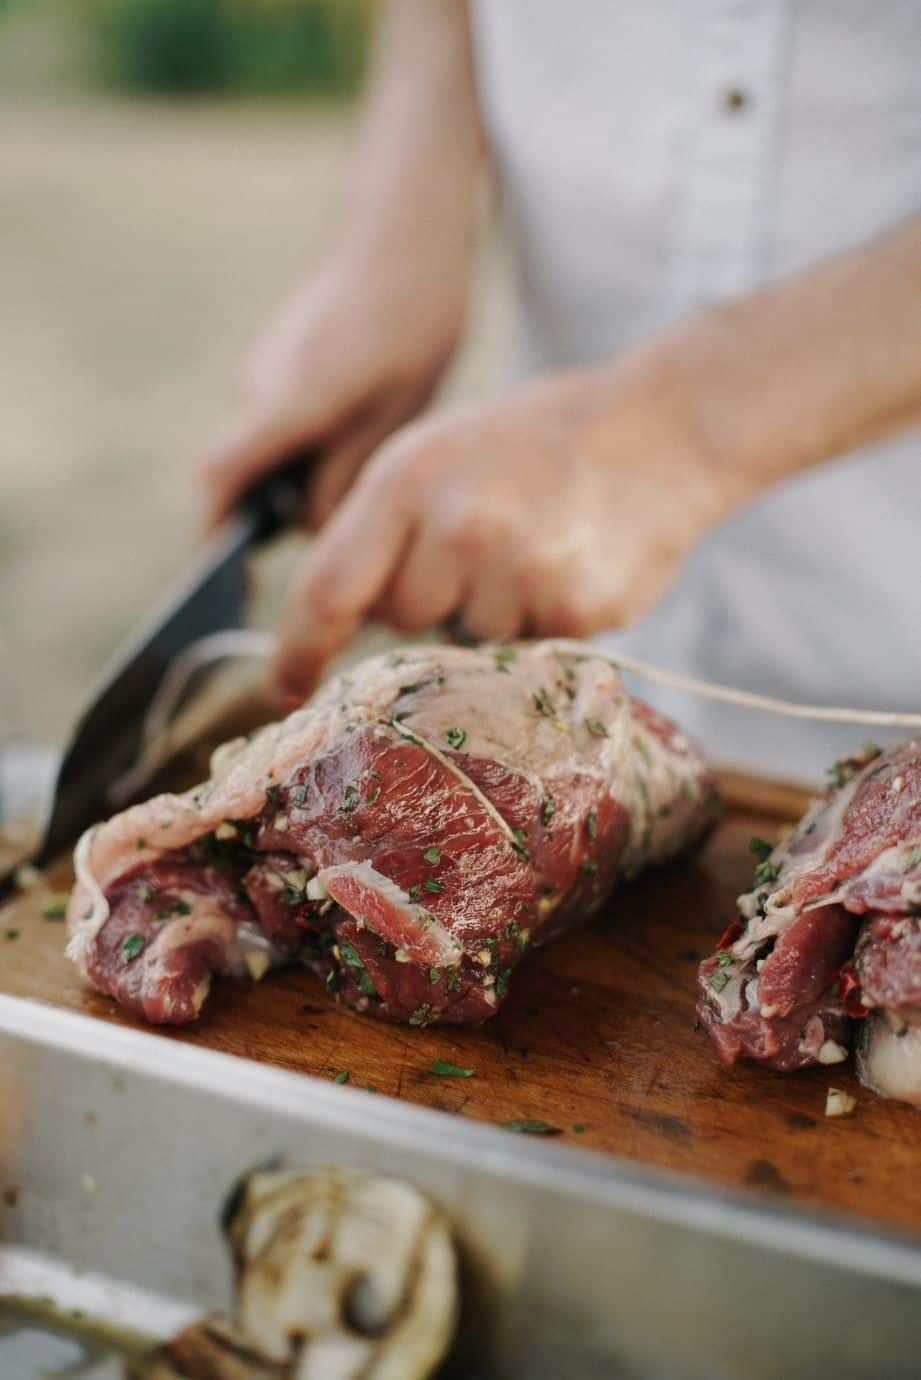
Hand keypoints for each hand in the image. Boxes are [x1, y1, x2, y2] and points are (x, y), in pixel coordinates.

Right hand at [198, 233, 466, 530]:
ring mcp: (259, 373)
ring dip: (295, 484)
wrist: (404, 234)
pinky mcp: (272, 367)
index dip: (216, 533)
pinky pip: (273, 430)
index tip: (230, 580)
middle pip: (239, 477)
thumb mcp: (400, 409)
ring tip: (360, 480)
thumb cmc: (415, 319)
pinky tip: (355, 445)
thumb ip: (350, 474)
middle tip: (338, 539)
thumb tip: (310, 529)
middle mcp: (258, 384)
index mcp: (292, 396)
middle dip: (273, 518)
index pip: (221, 475)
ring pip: (260, 456)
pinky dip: (300, 455)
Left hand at [274, 349, 740, 693]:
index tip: (284, 684)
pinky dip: (544, 620)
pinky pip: (530, 649)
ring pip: (468, 640)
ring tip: (538, 546)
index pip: (330, 587)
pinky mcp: (575, 611)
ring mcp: (520, 573)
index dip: (299, 646)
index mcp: (408, 479)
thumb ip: (384, 527)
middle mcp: (458, 527)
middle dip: (430, 596)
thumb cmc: (537, 443)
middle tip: (483, 543)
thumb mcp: (440, 453)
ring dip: (493, 610)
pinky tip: (571, 565)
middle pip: (403, 619)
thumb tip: (347, 616)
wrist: (663, 427)